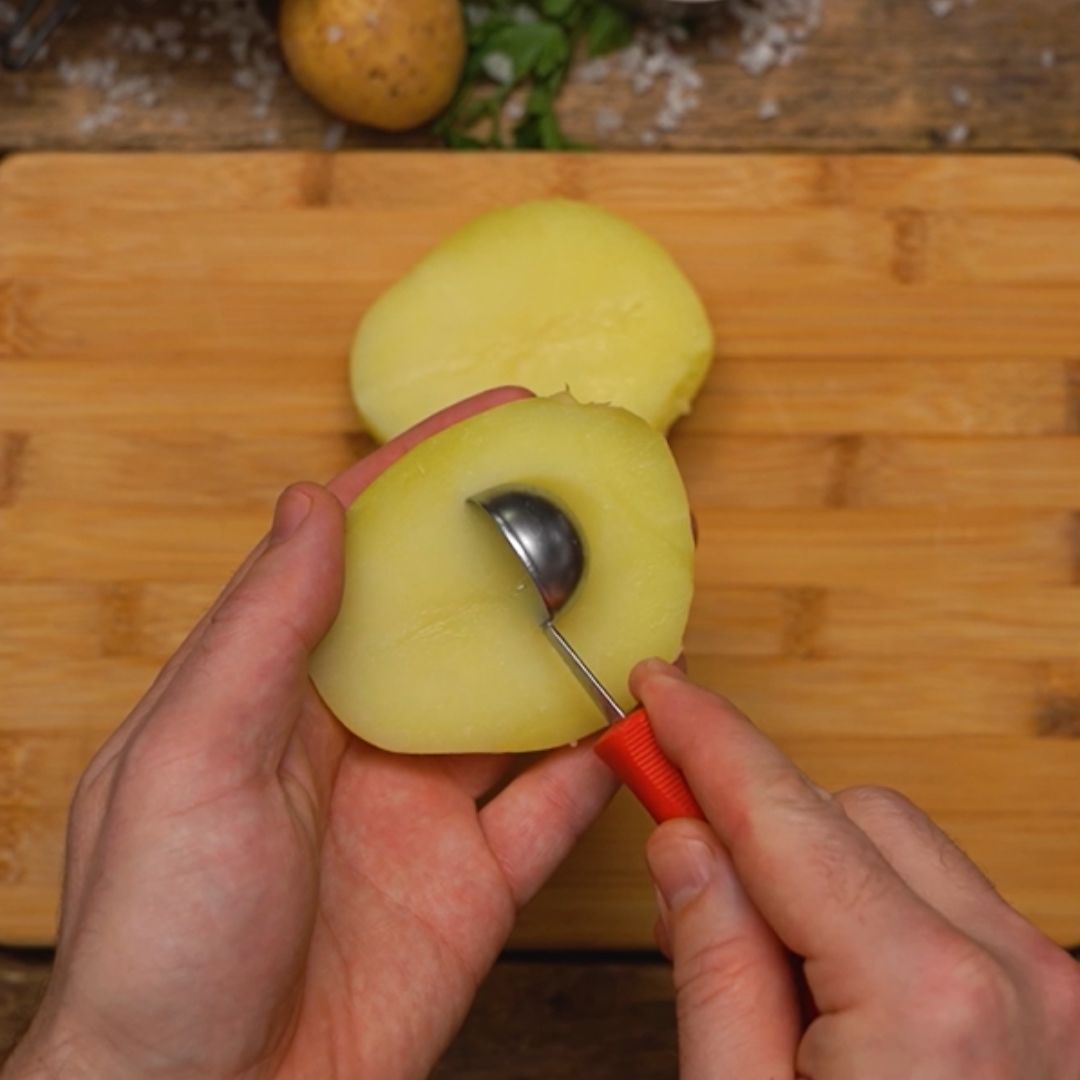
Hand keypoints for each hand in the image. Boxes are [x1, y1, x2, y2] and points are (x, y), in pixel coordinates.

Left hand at [6, 387, 616, 1079]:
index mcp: (275, 691)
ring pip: (512, 704)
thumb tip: (313, 505)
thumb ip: (262, 632)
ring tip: (632, 586)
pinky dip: (598, 766)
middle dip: (513, 551)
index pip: (355, 552)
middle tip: (586, 493)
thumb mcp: (189, 761)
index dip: (420, 479)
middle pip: (449, 618)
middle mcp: (354, 737)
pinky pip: (551, 810)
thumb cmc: (160, 943)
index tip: (492, 421)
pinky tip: (637, 719)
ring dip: (568, 647)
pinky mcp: (471, 886)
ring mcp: (418, 809)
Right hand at [633, 661, 1079, 1079]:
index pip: (785, 813)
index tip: (657, 691)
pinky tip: (833, 989)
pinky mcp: (1059, 1015)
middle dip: (762, 825)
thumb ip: (714, 966)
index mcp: (926, 997)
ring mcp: (1055, 995)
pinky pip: (947, 906)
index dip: (707, 738)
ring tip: (768, 972)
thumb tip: (686, 843)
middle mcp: (1016, 975)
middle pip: (854, 816)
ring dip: (819, 870)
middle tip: (685, 872)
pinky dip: (874, 910)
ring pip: (905, 851)